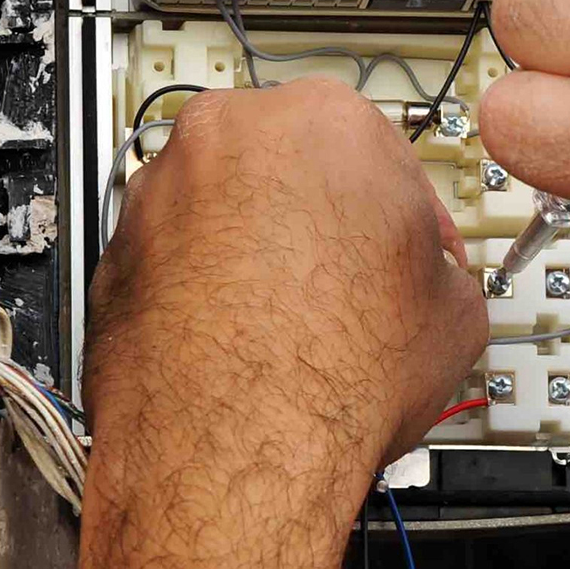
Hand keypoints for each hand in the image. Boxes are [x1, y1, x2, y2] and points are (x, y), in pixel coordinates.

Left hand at [75, 77, 486, 568]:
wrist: (236, 449)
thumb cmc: (336, 372)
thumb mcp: (456, 310)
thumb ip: (438, 264)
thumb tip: (433, 278)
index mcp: (325, 119)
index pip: (379, 152)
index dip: (400, 213)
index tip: (403, 250)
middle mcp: (231, 135)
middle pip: (287, 166)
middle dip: (314, 216)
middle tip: (342, 282)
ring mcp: (160, 191)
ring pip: (219, 206)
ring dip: (249, 248)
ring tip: (285, 322)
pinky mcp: (114, 252)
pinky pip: (169, 258)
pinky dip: (196, 288)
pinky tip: (232, 341)